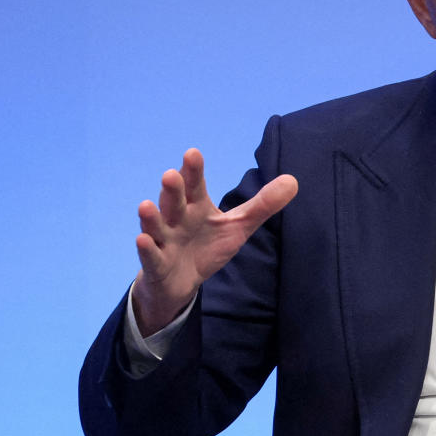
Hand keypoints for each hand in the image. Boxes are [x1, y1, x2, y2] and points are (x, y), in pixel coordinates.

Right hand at [132, 148, 297, 335]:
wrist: (179, 282)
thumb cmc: (206, 246)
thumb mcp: (238, 226)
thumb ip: (262, 205)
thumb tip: (293, 180)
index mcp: (196, 207)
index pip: (195, 186)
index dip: (193, 171)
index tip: (192, 153)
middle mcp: (176, 220)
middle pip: (174, 202)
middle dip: (173, 189)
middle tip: (171, 174)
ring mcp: (164, 242)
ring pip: (156, 227)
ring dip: (151, 217)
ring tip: (145, 204)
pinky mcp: (157, 265)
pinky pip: (151, 257)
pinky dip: (146, 250)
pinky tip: (142, 240)